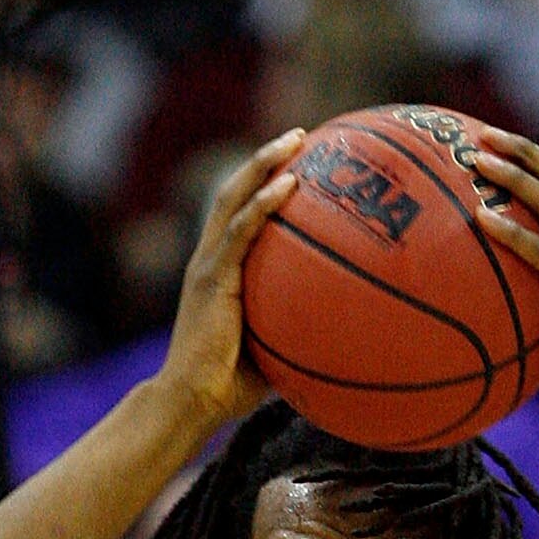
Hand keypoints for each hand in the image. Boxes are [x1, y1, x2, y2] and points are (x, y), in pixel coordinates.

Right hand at [158, 132, 307, 437]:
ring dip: (265, 164)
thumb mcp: (274, 351)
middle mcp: (211, 258)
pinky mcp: (212, 278)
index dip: (264, 184)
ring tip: (296, 141)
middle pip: (236, 191)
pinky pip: (242, 231)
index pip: (241, 214)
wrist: (193, 402)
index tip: (297, 163)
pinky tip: (289, 184)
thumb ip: (298, 331)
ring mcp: (209, 264)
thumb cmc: (230, 387)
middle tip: (301, 136)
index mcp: (221, 270)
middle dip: (267, 159)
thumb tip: (346, 335)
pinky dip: (264, 204)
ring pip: (235, 197)